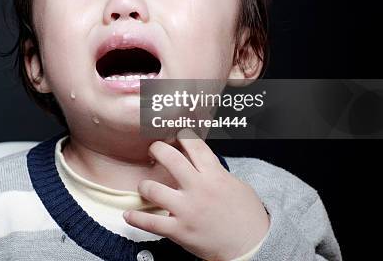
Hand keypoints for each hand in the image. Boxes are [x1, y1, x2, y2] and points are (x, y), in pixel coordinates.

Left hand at [123, 130, 269, 260]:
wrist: (252, 246)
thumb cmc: (248, 217)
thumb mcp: (236, 185)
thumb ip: (217, 172)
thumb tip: (202, 162)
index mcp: (214, 175)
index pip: (194, 146)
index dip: (182, 136)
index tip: (176, 134)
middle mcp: (198, 189)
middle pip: (170, 158)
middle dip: (157, 149)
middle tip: (153, 150)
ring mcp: (187, 210)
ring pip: (153, 189)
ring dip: (145, 185)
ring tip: (145, 186)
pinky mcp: (180, 231)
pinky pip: (151, 222)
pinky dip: (137, 218)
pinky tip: (129, 214)